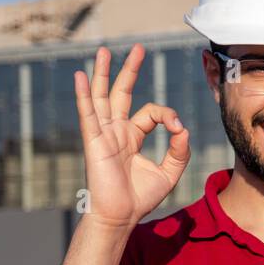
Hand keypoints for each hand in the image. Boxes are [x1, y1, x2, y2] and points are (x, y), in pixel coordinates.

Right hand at [74, 44, 190, 230]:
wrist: (121, 216)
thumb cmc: (140, 198)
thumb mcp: (169, 172)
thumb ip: (179, 150)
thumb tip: (183, 129)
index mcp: (131, 136)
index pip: (151, 113)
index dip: (167, 115)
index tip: (178, 130)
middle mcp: (115, 131)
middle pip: (122, 93)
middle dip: (129, 70)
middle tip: (137, 48)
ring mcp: (103, 134)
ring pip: (101, 97)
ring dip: (103, 73)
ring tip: (103, 50)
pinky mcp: (93, 142)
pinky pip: (88, 114)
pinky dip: (83, 95)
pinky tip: (80, 76)